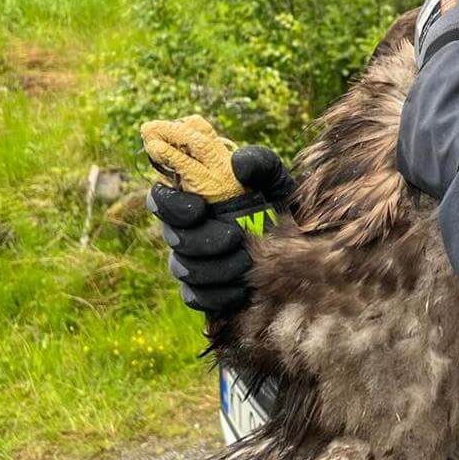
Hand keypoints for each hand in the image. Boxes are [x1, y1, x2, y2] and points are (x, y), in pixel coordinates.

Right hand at [147, 145, 294, 316]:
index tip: (199, 208)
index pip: (160, 199)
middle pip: (173, 238)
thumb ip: (257, 162)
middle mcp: (183, 230)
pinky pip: (195, 298)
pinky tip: (241, 289)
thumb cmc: (276, 200)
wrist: (298, 240)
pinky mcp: (201, 291)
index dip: (170, 205)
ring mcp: (189, 262)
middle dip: (203, 240)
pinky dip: (217, 295)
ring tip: (246, 262)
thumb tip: (238, 166)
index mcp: (191, 197)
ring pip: (184, 269)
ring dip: (215, 267)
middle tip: (235, 237)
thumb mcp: (273, 175)